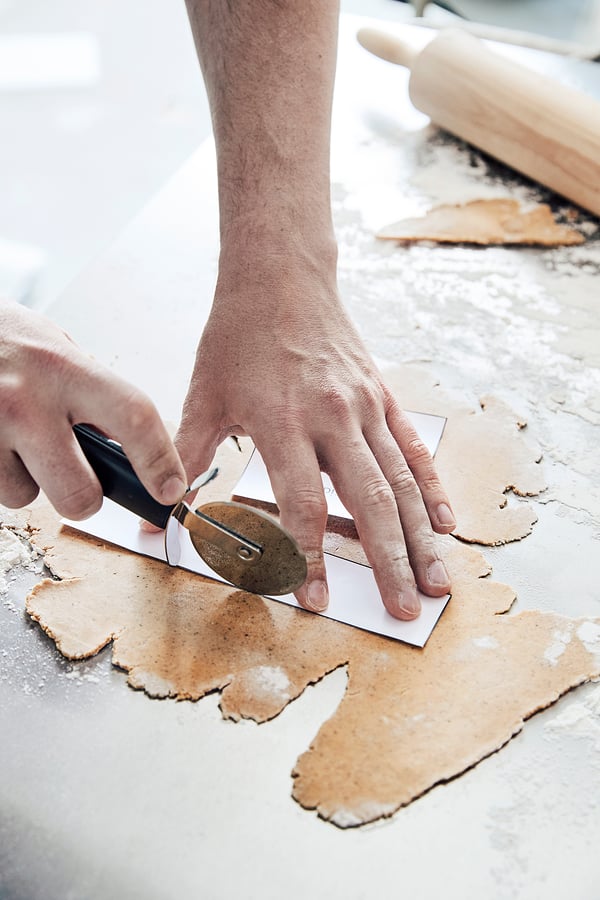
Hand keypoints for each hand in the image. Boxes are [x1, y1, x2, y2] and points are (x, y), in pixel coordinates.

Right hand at [0, 299, 185, 517]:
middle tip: (80, 480)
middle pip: (78, 491)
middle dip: (86, 498)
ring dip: (30, 481)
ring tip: (19, 442)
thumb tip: (130, 452)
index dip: (158, 461)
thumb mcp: (60, 353)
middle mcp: (27, 398)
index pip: (132, 418)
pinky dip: (0, 474)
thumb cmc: (9, 341)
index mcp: (66, 369)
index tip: (170, 490)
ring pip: (27, 496)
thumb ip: (94, 398)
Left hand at [175, 237, 454, 619]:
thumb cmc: (239, 334)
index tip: (314, 597)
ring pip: (400, 482)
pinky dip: (430, 488)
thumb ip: (186, 452)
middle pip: (368, 502)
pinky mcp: (382, 397)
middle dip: (387, 563)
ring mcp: (364, 407)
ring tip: (437, 582)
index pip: (302, 504)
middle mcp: (332, 418)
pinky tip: (443, 522)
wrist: (281, 275)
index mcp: (284, 421)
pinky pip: (413, 449)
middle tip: (403, 611)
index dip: (308, 556)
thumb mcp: (203, 392)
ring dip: (420, 537)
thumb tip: (160, 504)